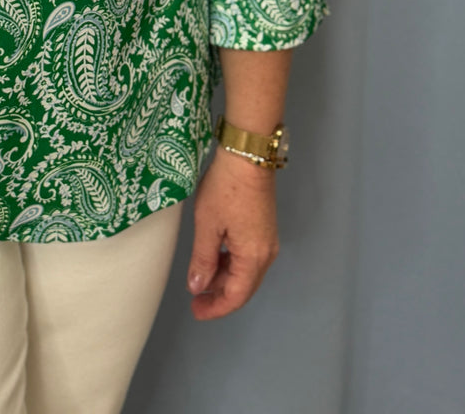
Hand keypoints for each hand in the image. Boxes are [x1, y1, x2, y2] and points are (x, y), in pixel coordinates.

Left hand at [186, 146, 279, 319]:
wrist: (247, 155)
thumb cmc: (226, 189)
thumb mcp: (207, 224)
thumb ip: (203, 259)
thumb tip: (197, 287)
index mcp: (253, 257)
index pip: (236, 296)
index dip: (216, 308)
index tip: (196, 310)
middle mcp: (266, 253)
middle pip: (244, 287)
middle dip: (220, 296)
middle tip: (196, 299)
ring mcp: (268, 240)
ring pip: (247, 272)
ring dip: (225, 279)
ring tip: (201, 278)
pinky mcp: (265, 228)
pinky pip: (249, 257)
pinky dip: (232, 264)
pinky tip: (215, 257)